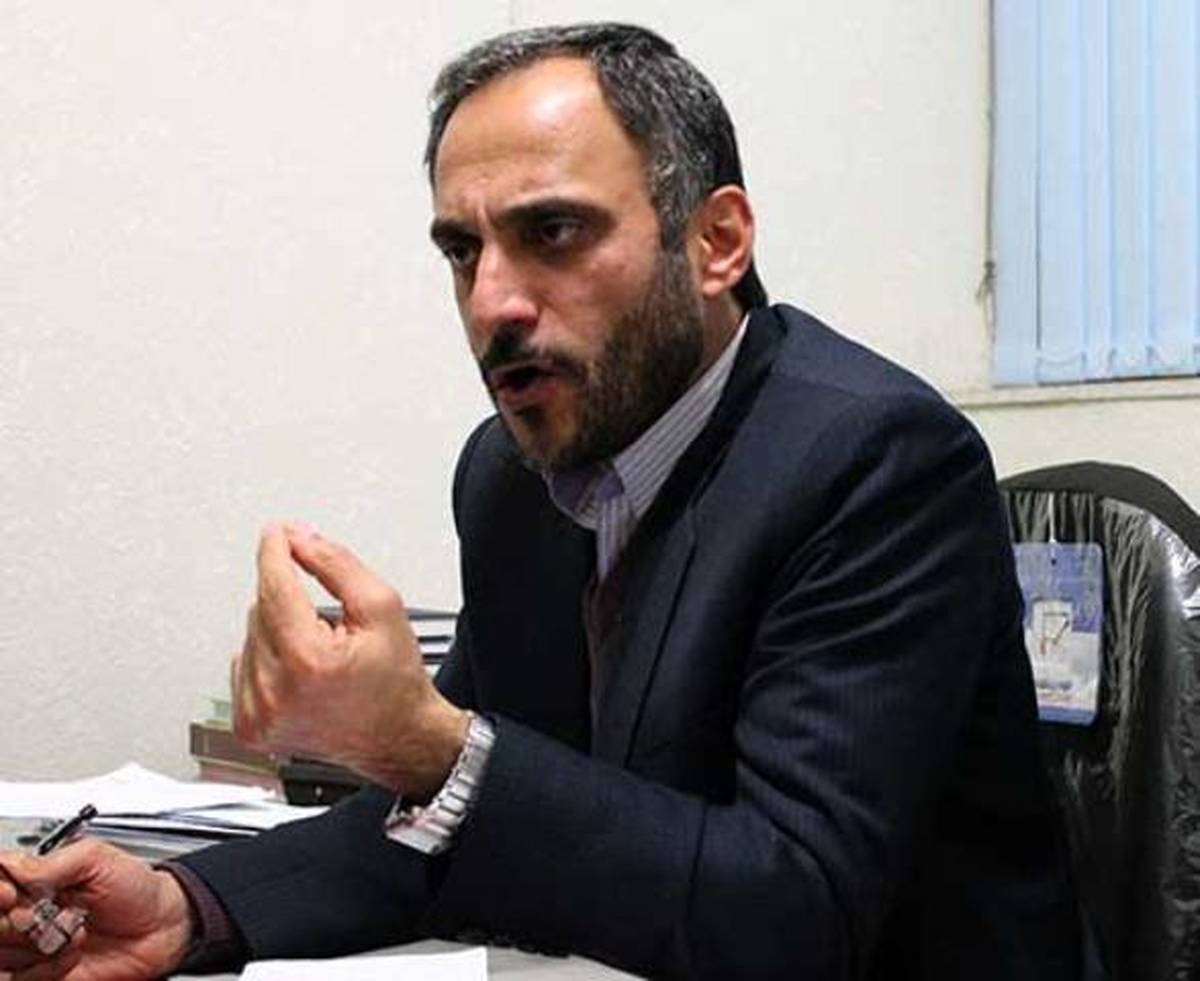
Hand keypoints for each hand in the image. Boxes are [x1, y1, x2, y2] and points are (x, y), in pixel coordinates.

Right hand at [0, 840, 191, 979]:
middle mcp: (26, 914)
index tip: (11, 895)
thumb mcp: (97, 859)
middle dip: (15, 923)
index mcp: (33, 880)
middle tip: (42, 916)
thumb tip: (11, 864)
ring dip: (35, 947)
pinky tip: (71, 955)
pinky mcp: (41, 976)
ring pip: (3, 955)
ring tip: (71, 931)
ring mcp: (31, 948)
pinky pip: (20, 980)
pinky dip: (46, 969)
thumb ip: (53, 861)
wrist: (162, 927)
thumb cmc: (136, 888)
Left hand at [233, 523, 468, 797]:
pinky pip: (244, 666)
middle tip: (330, 623)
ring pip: (250, 635)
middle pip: (261, 608)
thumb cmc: (395, 679)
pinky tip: (301, 672)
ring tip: (320, 654)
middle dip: (292, 601)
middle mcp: (276, 692)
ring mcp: (259, 713)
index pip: (274, 585)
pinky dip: (268, 659)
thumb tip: (299, 540)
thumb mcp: (382, 606)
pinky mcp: (250, 726)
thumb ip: (336, 563)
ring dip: (280, 631)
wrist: (399, 737)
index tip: (278, 532)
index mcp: (308, 660)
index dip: (276, 550)